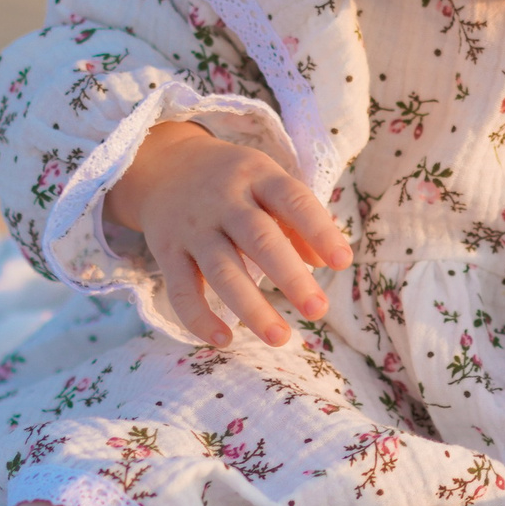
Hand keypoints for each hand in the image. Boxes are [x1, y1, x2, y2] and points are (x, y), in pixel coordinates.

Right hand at [102, 121, 352, 345]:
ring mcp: (193, 228)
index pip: (293, 200)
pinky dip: (199, 317)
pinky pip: (181, 289)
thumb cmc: (234, 183)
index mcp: (257, 177)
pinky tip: (225, 340)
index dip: (319, 230)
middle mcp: (223, 201)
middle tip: (318, 311)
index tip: (343, 262)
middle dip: (291, 278)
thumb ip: (299, 221)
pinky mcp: (167, 252)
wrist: (162, 165)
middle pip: (259, 240)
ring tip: (280, 337)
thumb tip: (327, 262)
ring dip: (251, 308)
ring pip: (223, 270)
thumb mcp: (268, 184)